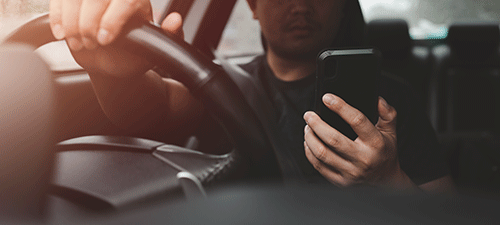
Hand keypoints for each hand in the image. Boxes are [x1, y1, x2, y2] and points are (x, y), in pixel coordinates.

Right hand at [49, 0, 183, 76]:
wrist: (111, 60)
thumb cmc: (134, 53)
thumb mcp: (154, 49)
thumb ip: (169, 36)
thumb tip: (175, 19)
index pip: (125, 0)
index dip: (111, 20)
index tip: (104, 40)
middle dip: (88, 23)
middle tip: (91, 44)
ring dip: (70, 21)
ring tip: (78, 42)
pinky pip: (60, 0)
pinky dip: (57, 16)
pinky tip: (61, 33)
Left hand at [303, 94, 414, 188]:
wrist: (386, 181)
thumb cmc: (385, 153)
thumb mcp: (391, 132)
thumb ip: (387, 114)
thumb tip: (378, 100)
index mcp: (375, 143)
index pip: (357, 120)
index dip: (340, 107)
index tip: (327, 98)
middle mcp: (362, 158)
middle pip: (333, 139)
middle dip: (316, 124)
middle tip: (309, 115)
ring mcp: (351, 172)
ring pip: (322, 154)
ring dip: (310, 138)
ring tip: (307, 128)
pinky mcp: (341, 181)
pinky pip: (319, 166)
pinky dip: (309, 153)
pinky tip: (309, 143)